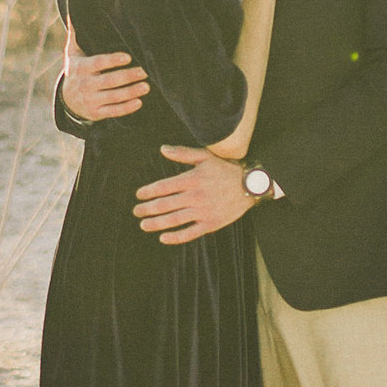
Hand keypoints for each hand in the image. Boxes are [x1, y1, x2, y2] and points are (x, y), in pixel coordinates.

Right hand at [61, 38, 147, 128]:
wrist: (67, 100)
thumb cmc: (77, 70)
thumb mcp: (73, 53)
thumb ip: (77, 34)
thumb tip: (74, 10)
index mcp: (80, 68)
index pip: (97, 63)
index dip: (112, 60)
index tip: (128, 56)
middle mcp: (84, 85)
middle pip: (109, 81)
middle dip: (128, 76)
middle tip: (146, 71)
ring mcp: (90, 100)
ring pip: (113, 97)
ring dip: (131, 92)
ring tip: (147, 86)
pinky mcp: (96, 113)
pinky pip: (113, 111)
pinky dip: (126, 108)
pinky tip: (139, 102)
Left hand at [132, 146, 254, 245]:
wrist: (250, 186)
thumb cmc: (225, 169)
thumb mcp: (205, 157)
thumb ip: (183, 153)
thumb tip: (162, 149)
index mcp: (193, 179)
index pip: (164, 186)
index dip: (148, 191)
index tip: (139, 195)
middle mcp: (196, 196)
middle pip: (165, 204)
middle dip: (148, 209)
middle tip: (136, 211)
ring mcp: (203, 212)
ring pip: (174, 220)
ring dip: (156, 223)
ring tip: (143, 225)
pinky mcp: (211, 224)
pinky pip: (190, 233)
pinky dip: (176, 237)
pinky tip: (163, 238)